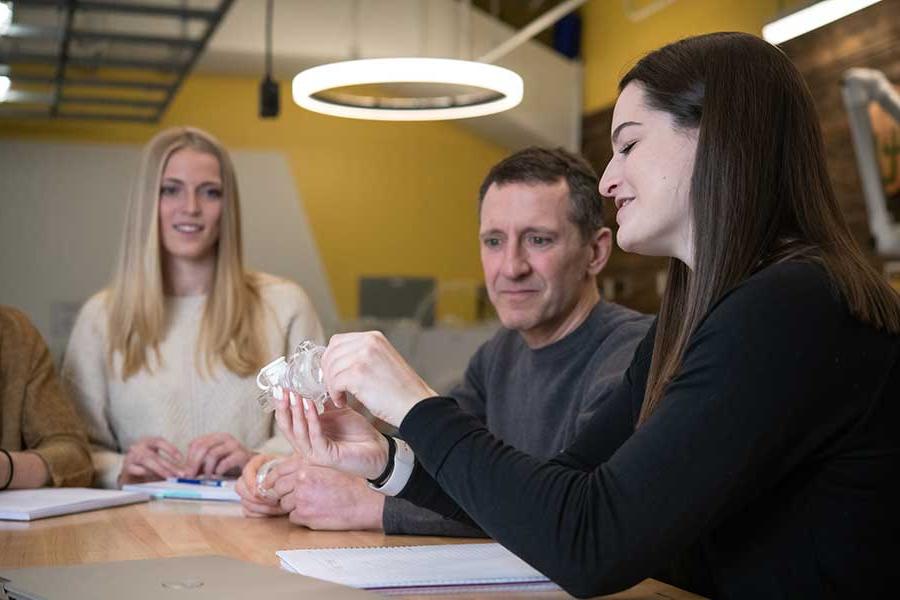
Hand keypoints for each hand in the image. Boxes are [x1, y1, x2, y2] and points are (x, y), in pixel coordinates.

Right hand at [118, 436, 183, 485]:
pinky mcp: (126, 467)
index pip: (159, 441)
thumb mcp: (157, 461)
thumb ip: (168, 464)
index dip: (170, 449)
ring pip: (146, 461)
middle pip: (155, 455)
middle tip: (180, 474)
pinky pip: (136, 470)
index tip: (181, 458)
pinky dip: (146, 473)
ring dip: (160, 470)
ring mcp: (130, 456)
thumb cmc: (146, 465)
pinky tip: (154, 478)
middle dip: (170, 465)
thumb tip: (184, 471)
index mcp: (147, 442)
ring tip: (170, 477)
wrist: (128, 473)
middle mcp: (138, 447)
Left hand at [184, 432, 253, 477]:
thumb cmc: (230, 465)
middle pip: (202, 447)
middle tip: (191, 476)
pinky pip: (225, 462)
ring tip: (208, 477)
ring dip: (207, 469)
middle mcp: (225, 438)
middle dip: (194, 463)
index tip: (187, 471)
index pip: (196, 443)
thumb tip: (184, 472)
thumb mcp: (213, 462)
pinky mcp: (242, 455)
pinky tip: (219, 475)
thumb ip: (200, 463)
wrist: (254, 466)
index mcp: (216, 437)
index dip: (189, 458)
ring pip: (212, 454)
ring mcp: (234, 445)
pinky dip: (219, 471)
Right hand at [237, 453, 295, 517]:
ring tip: (275, 505)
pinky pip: (247, 512)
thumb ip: (283, 467)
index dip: (250, 482)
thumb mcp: (291, 465)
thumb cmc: (296, 472)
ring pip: (244, 501)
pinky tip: (272, 511)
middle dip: (254, 497)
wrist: (299, 484)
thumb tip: (271, 476)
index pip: (247, 470)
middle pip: (240, 487)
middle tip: (270, 500)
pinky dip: (259, 514)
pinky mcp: (252, 504)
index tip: (258, 491)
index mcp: (258, 463)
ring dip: (259, 506)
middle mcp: (251, 477)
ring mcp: (249, 491)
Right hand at [273, 389, 388, 479]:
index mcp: (306, 436)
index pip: (286, 420)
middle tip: (281, 389)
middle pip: (286, 426)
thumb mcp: (338, 412)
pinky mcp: (326, 457)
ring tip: (294, 394)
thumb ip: (325, 401)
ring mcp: (314, 453)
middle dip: (282, 406)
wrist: (378, 449)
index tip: (280, 385)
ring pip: (298, 432)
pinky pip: (315, 436)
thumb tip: (316, 381)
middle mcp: (306, 446)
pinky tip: (310, 405)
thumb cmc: (357, 433)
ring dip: (295, 411)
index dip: (281, 403)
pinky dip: (311, 420)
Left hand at [281, 465, 384, 530]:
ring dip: (293, 505)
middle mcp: (302, 480)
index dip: (271, 479)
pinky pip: (293, 517)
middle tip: (292, 496)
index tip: (268, 484)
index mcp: (307, 465)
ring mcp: (302, 499)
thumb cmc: (351, 483)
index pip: (278, 471)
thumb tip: (290, 472)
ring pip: (285, 504)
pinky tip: (315, 512)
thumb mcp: (329, 466)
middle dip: (282, 494)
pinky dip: (301, 516)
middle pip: (278, 489)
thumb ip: (308, 466)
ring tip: (311, 503)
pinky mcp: (306, 516)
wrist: (364, 503)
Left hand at [322, 331, 437, 426]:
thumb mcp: (382, 360)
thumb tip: (336, 360)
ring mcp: (362, 357)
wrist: (415, 405)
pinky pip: (334, 383)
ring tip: (340, 397)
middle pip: (331, 353)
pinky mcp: (358, 374)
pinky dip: (335, 394)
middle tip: (333, 387)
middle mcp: (367, 342)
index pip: (337, 341)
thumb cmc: (401, 390)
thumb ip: (362, 355)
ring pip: (331, 369)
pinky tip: (343, 401)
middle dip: (327, 372)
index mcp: (373, 338)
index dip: (330, 358)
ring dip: (331, 385)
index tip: (332, 373)